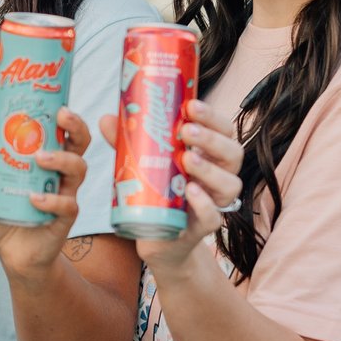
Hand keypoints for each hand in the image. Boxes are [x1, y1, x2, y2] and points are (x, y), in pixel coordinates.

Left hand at [0, 107, 90, 280]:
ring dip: (61, 159)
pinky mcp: (65, 219)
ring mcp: (65, 195)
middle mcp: (60, 177)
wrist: (15, 257)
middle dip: (75, 127)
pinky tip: (34, 199)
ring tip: (41, 158)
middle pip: (79, 145)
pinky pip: (67, 205)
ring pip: (78, 169)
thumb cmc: (8, 219)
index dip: (66, 119)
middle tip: (61, 118)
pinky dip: (51, 200)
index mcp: (46, 165)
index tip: (57, 105)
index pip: (63, 135)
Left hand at [102, 99, 242, 272]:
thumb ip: (128, 141)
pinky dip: (204, 203)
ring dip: (210, 170)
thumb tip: (108, 118)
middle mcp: (219, 175)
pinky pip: (214, 216)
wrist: (157, 235)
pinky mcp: (204, 226)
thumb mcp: (142, 161)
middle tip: (185, 131)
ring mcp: (214, 202)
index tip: (190, 105)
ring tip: (186, 159)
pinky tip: (190, 190)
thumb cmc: (156, 190)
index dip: (212, 117)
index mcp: (209, 154)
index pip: (223, 130)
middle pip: (232, 153)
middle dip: (211, 139)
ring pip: (230, 184)